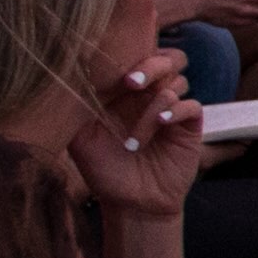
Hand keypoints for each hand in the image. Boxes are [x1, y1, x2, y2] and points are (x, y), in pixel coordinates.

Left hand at [69, 49, 204, 219]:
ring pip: (178, 81)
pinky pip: (191, 106)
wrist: (132, 204)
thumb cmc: (104, 171)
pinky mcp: (188, 126)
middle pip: (165, 58)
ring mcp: (170, 109)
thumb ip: (74, 110)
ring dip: (158, 100)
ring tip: (144, 125)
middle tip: (131, 83)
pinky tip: (161, 123)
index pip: (133, 57)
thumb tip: (65, 79)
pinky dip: (177, 110)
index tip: (112, 69)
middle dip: (150, 65)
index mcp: (124, 92)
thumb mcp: (80, 140)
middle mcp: (149, 95)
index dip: (128, 53)